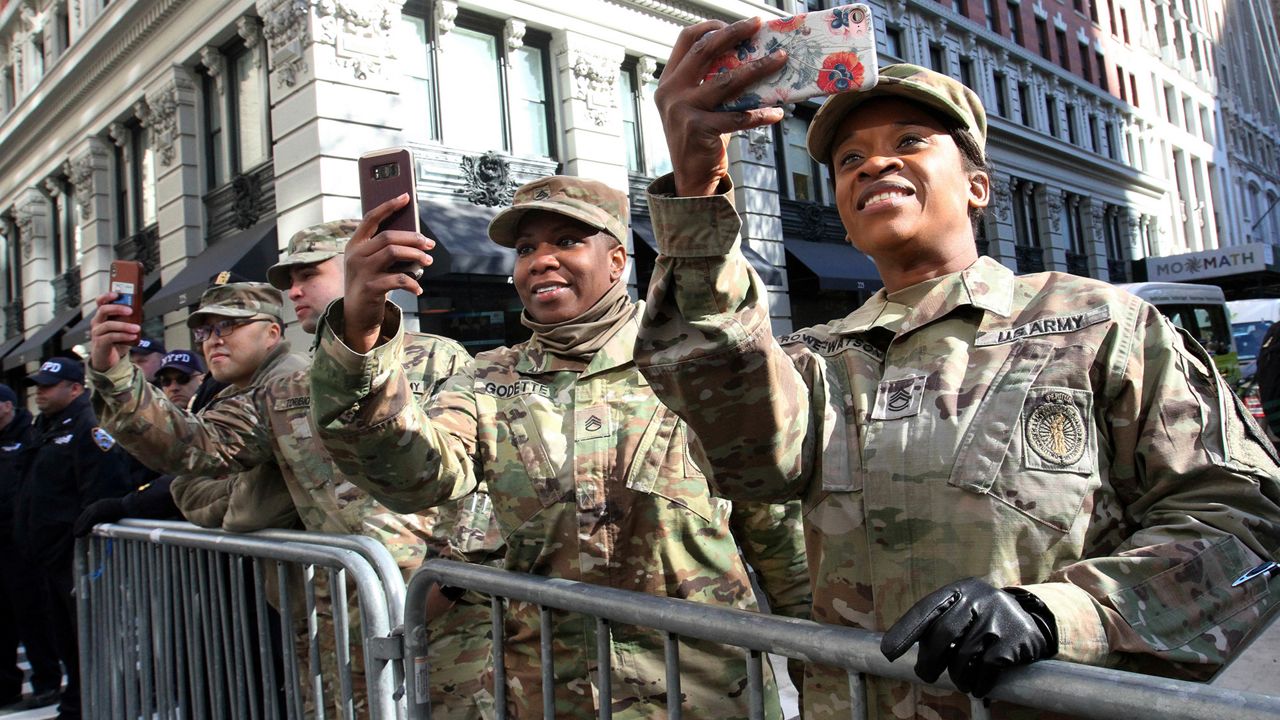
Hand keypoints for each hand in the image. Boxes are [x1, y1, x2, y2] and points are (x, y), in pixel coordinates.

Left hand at [73, 497, 126, 536]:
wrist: (133, 506)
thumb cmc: (128, 510)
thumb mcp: (116, 513)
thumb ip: (110, 517)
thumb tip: (108, 525)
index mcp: (102, 504)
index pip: (89, 512)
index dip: (84, 521)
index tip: (81, 528)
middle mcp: (98, 504)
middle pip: (85, 515)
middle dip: (80, 524)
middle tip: (77, 533)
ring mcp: (97, 507)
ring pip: (85, 519)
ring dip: (80, 527)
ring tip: (77, 535)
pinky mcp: (98, 512)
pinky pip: (88, 522)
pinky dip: (83, 528)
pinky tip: (79, 534)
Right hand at [89, 293, 140, 371]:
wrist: (109, 358)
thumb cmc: (116, 340)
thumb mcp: (123, 327)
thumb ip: (128, 319)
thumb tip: (140, 311)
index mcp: (102, 315)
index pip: (100, 301)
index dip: (107, 296)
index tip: (117, 293)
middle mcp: (97, 322)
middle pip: (103, 310)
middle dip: (117, 308)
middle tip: (131, 310)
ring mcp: (97, 332)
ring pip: (109, 325)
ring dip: (124, 325)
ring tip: (137, 328)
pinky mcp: (100, 343)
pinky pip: (111, 337)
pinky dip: (123, 336)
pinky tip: (133, 336)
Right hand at [344, 193, 435, 352]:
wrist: (356, 315)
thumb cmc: (369, 283)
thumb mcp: (371, 263)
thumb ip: (385, 250)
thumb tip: (416, 238)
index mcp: (355, 244)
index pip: (371, 218)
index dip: (388, 206)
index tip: (406, 196)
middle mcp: (355, 255)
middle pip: (389, 236)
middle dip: (414, 238)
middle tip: (430, 245)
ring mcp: (361, 271)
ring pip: (394, 253)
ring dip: (416, 256)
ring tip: (427, 262)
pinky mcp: (370, 288)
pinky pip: (398, 279)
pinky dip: (412, 283)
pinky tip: (417, 288)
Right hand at [655, 18, 786, 196]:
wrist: (692, 179)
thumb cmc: (701, 139)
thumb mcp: (698, 106)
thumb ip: (711, 83)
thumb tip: (750, 58)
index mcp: (669, 82)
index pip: (685, 41)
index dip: (710, 27)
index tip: (736, 24)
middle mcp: (671, 93)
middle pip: (704, 51)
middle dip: (734, 33)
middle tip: (758, 25)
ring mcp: (682, 111)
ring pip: (726, 81)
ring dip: (758, 68)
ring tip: (780, 59)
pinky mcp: (698, 130)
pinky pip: (738, 117)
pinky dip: (760, 114)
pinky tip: (776, 112)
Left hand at [880, 578, 1056, 697]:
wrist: (1032, 620)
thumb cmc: (982, 620)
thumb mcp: (961, 611)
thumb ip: (937, 626)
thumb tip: (908, 656)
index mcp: (959, 590)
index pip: (926, 609)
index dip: (905, 630)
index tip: (888, 652)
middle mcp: (978, 599)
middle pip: (943, 636)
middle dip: (930, 662)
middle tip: (927, 675)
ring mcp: (998, 617)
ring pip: (964, 655)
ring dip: (957, 676)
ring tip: (960, 681)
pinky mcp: (1015, 638)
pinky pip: (986, 667)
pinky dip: (978, 682)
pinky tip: (977, 687)